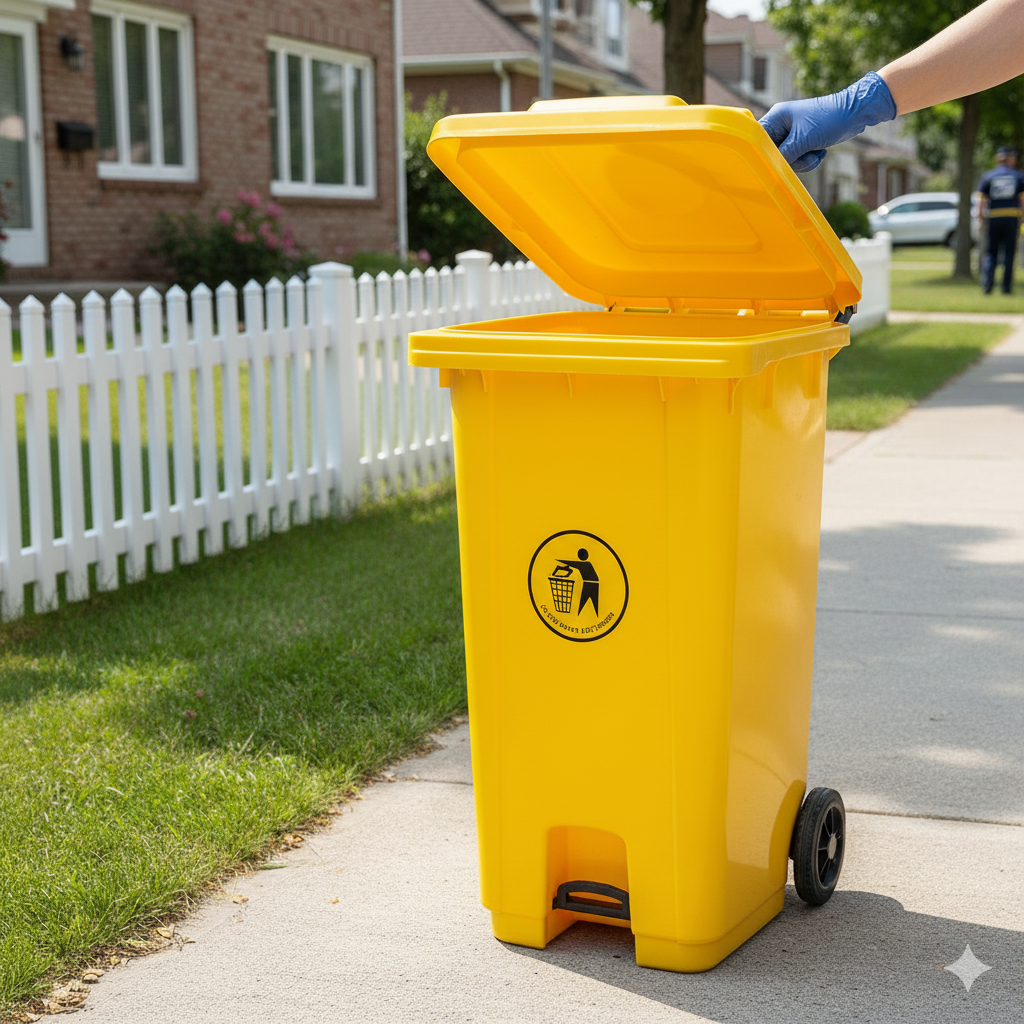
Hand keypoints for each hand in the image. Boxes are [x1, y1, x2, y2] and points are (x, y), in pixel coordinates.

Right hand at [758, 72, 896, 172]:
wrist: (856, 113)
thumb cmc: (830, 119)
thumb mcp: (804, 140)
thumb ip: (784, 155)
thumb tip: (772, 170)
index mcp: (777, 117)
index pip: (759, 140)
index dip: (764, 154)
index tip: (775, 163)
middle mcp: (782, 124)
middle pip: (774, 153)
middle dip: (791, 159)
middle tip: (805, 153)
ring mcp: (792, 134)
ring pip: (787, 159)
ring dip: (803, 161)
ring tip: (816, 152)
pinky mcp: (803, 141)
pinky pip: (798, 159)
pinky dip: (809, 159)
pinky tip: (820, 151)